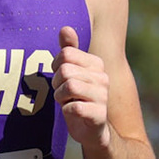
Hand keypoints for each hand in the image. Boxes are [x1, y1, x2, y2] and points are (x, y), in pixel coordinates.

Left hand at [54, 26, 111, 147]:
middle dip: (57, 84)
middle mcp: (103, 77)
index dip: (56, 67)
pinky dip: (67, 111)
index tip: (61, 78)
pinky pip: (73, 107)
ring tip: (67, 102)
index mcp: (96, 64)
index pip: (66, 54)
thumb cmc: (78, 98)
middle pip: (65, 70)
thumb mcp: (71, 73)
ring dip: (61, 97)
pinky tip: (73, 113)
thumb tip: (65, 28)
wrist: (92, 131)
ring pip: (69, 86)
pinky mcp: (99, 115)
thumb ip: (69, 50)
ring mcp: (103, 96)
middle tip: (63, 93)